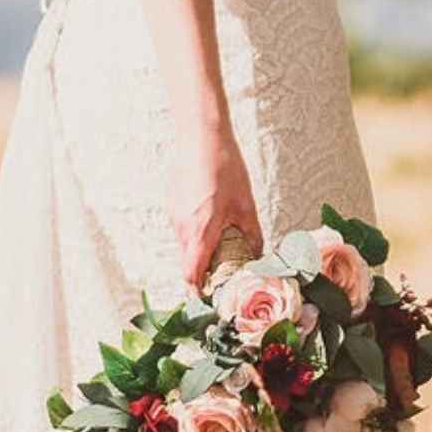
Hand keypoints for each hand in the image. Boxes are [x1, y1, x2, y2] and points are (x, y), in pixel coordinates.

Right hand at [169, 132, 263, 290]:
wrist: (202, 137)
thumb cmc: (225, 168)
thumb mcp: (246, 206)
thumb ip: (252, 235)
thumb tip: (258, 255)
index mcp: (201, 231)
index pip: (192, 277)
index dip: (203, 292)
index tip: (217, 295)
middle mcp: (182, 228)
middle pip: (189, 265)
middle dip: (206, 273)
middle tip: (228, 271)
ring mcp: (174, 217)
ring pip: (186, 248)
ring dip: (202, 253)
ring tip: (223, 244)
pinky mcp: (173, 207)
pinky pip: (183, 231)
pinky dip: (196, 236)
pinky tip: (213, 221)